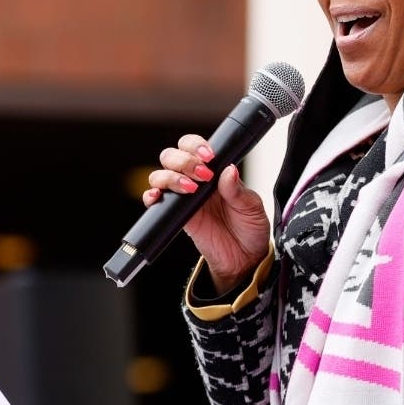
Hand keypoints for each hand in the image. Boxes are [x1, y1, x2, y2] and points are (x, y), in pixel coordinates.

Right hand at [144, 134, 269, 290]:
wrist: (245, 258)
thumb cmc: (250, 229)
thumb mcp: (252, 207)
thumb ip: (238, 190)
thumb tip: (229, 170)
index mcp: (215, 172)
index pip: (195, 147)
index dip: (196, 146)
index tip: (209, 157)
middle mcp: (196, 181)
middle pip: (172, 156)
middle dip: (183, 160)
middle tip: (203, 175)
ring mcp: (183, 198)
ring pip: (160, 175)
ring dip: (170, 177)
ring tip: (191, 189)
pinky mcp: (175, 216)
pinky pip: (155, 202)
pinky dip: (151, 196)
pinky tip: (159, 197)